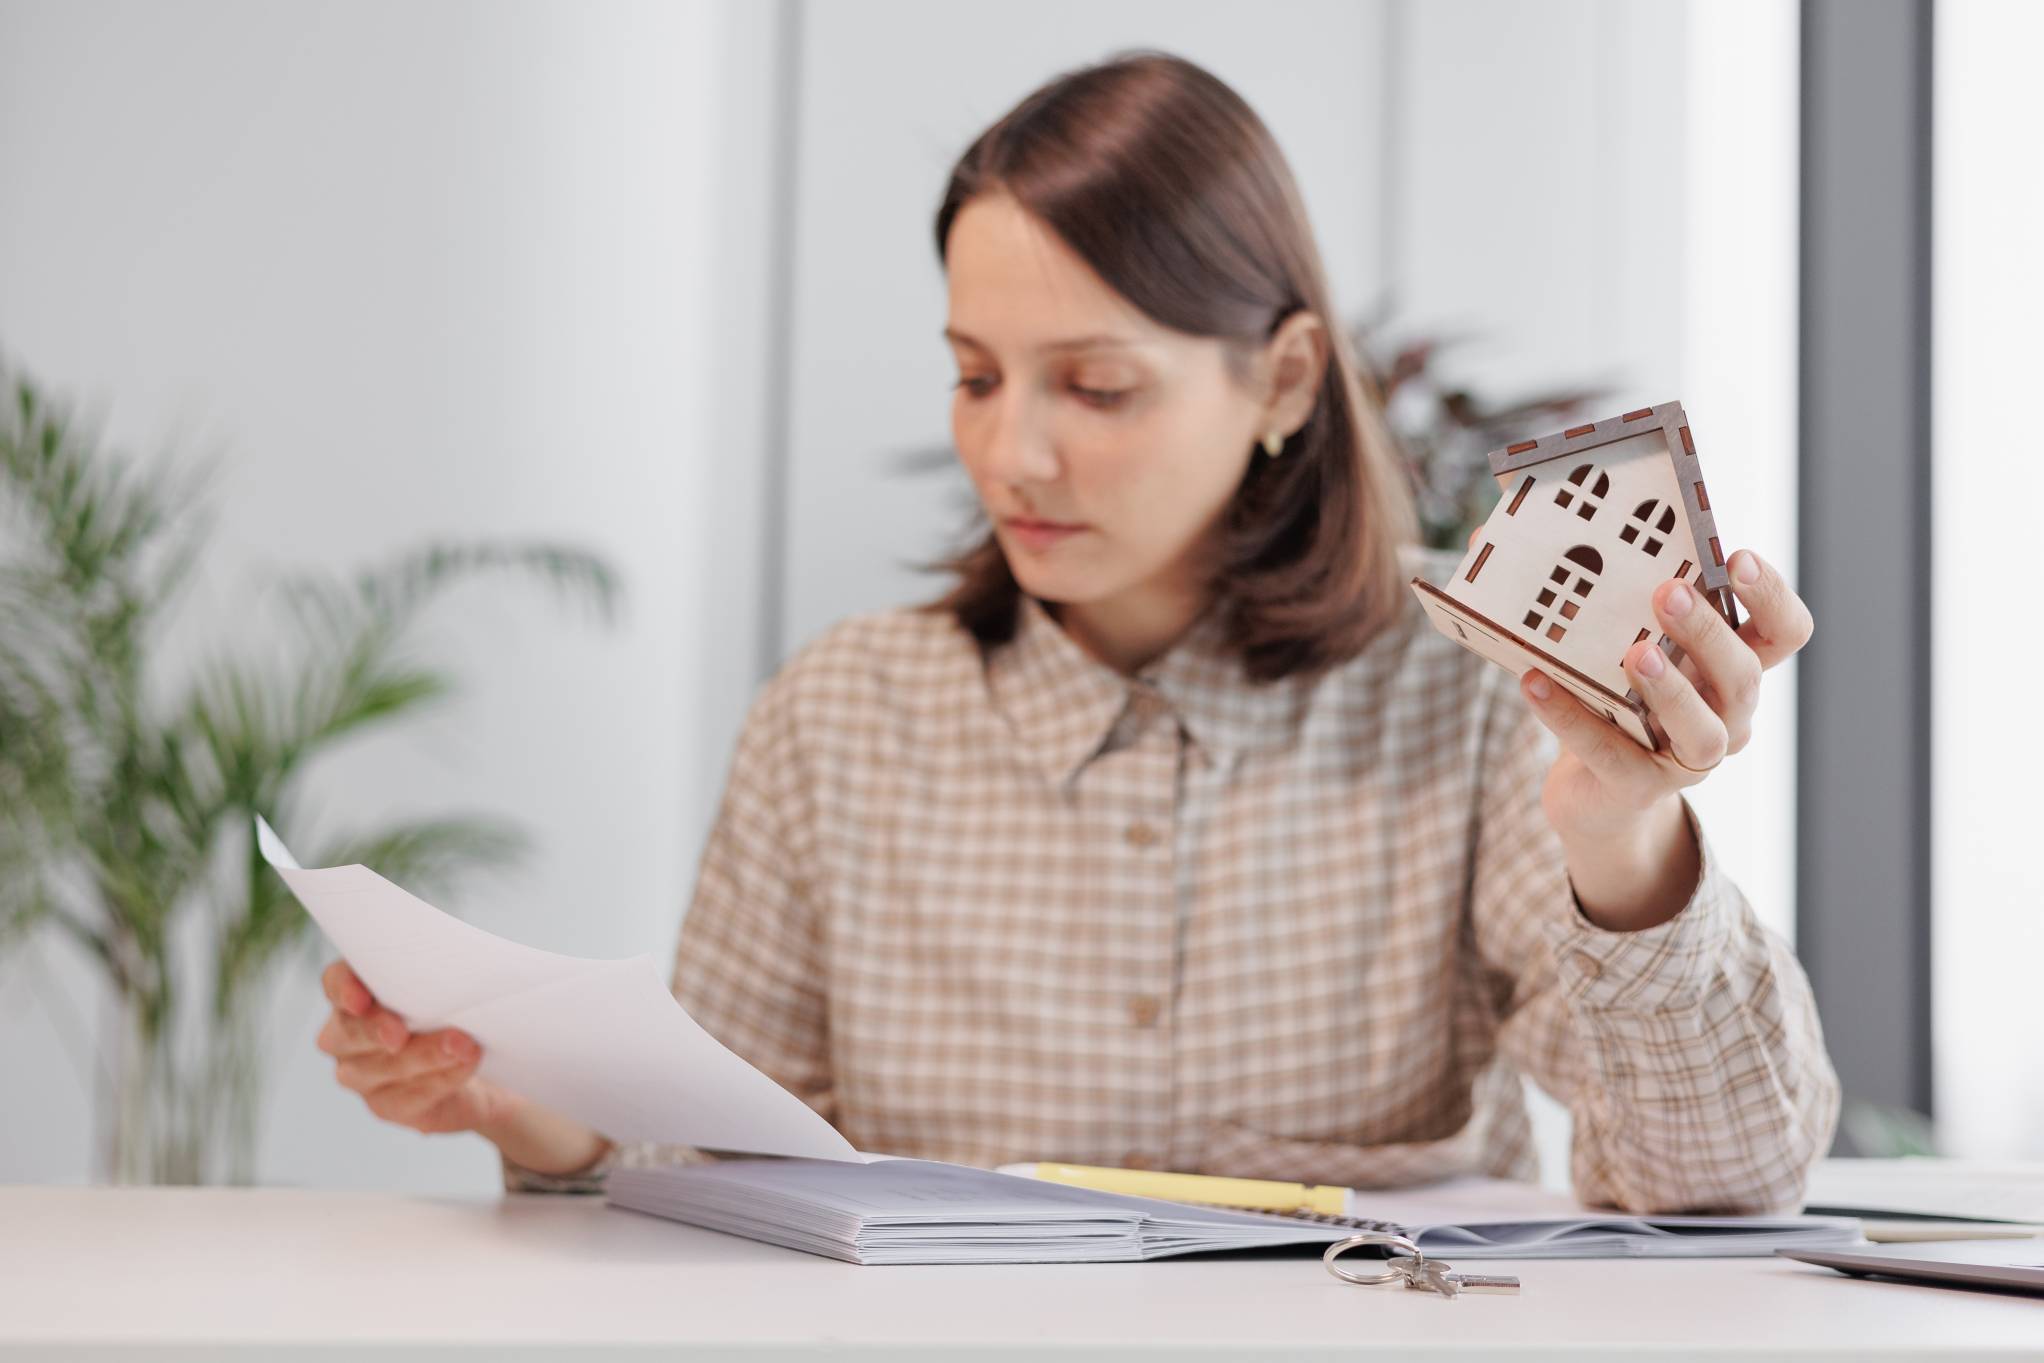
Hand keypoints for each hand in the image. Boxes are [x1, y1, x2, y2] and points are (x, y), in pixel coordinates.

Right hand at [316, 959, 521, 1135]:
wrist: (473, 1060)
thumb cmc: (452, 1011)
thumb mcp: (446, 986)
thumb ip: (436, 975)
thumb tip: (457, 967)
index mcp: (354, 995)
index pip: (335, 983)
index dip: (344, 989)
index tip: (360, 998)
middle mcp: (346, 1036)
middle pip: (348, 1031)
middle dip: (376, 1029)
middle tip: (401, 1033)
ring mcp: (361, 1075)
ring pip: (380, 1068)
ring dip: (423, 1055)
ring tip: (462, 1045)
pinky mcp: (386, 1105)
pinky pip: (407, 1097)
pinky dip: (440, 1079)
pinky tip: (465, 1065)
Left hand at [1518, 548, 1812, 928]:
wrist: (1596, 794)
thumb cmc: (1615, 698)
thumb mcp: (1615, 643)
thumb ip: (1579, 590)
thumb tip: (1490, 529)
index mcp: (1731, 667)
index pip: (1784, 631)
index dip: (1771, 595)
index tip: (1736, 557)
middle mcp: (1726, 714)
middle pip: (1742, 675)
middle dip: (1709, 632)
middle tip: (1669, 593)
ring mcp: (1688, 759)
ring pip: (1702, 731)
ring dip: (1672, 689)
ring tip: (1636, 653)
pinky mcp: (1638, 787)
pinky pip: (1612, 754)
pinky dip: (1573, 718)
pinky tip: (1536, 683)